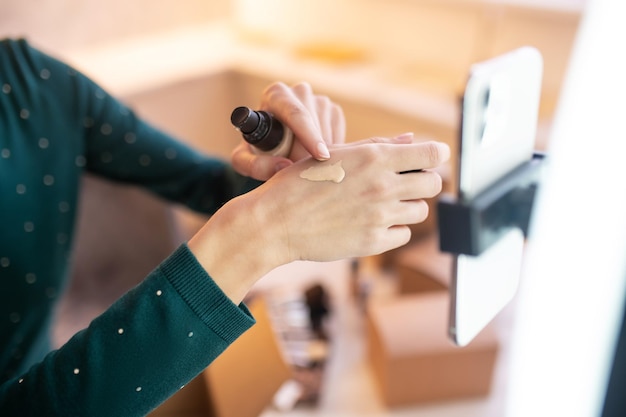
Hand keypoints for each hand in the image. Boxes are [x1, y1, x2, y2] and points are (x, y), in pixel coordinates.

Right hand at [188, 138, 449, 302]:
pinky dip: (394, 228)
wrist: (275, 222)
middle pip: (433, 184)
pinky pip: (403, 234)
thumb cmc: (300, 182)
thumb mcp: (336, 153)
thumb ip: (378, 146)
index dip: (436, 155)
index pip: (432, 154)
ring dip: (408, 205)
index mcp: (374, 158)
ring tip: (383, 203)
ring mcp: (379, 217)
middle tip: (407, 182)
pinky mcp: (373, 242)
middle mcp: (382, 186)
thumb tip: (411, 139)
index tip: (431, 158)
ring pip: (421, 210)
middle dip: (425, 181)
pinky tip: (373, 222)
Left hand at [231, 82, 345, 180]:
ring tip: (302, 164)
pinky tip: (314, 156)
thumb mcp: (244, 160)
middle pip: (313, 123)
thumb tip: (283, 166)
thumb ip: (255, 165)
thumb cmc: (255, 150)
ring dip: (319, 152)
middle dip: (310, 152)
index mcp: (275, 95)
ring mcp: (319, 100)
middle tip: (301, 173)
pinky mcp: (333, 111)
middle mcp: (299, 91)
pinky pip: (338, 134)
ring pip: (327, 130)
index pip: (296, 113)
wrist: (273, 144)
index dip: (309, 134)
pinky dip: (331, 149)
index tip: (320, 155)